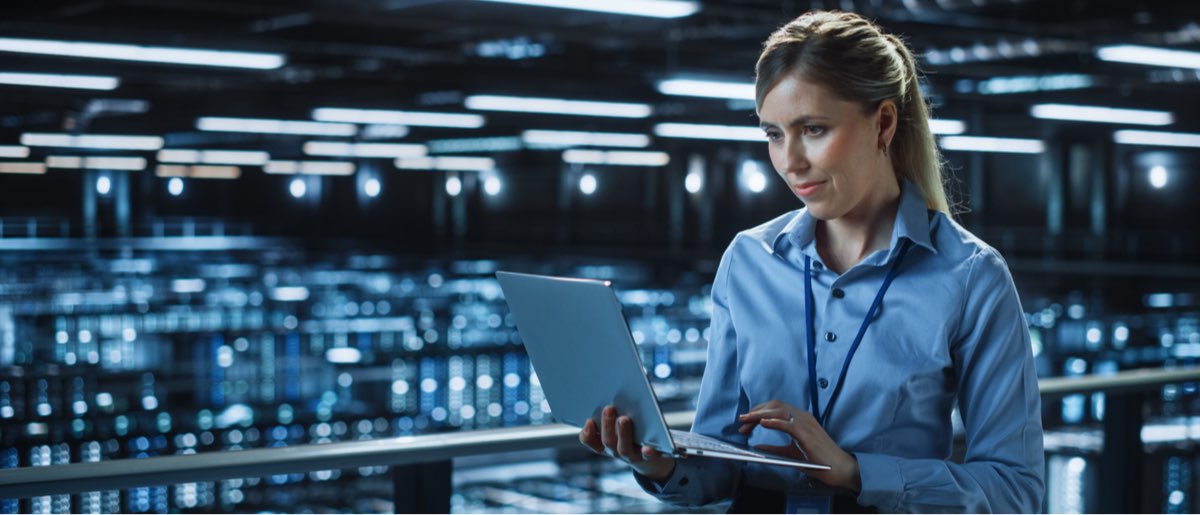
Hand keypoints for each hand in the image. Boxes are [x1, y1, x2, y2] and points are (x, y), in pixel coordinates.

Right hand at [578, 405, 675, 480]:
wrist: (656, 457)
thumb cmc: (634, 434)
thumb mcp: (621, 426)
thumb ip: (614, 415)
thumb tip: (613, 394)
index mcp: (607, 443)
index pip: (591, 441)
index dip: (587, 434)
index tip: (589, 420)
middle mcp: (617, 451)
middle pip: (608, 441)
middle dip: (607, 425)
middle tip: (609, 408)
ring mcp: (633, 456)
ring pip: (624, 449)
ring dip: (623, 434)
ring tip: (624, 419)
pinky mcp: (651, 457)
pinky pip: (648, 456)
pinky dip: (647, 452)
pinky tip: (647, 447)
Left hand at [738, 400, 861, 492]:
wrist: (839, 468)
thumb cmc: (818, 461)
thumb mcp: (791, 453)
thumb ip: (775, 449)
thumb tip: (757, 448)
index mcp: (800, 419)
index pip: (775, 408)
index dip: (758, 412)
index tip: (745, 422)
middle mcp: (803, 417)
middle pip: (774, 406)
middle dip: (755, 412)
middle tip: (741, 421)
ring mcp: (806, 424)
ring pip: (779, 411)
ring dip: (760, 414)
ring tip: (747, 420)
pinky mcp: (808, 434)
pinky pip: (789, 424)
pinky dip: (774, 422)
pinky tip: (763, 423)